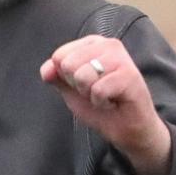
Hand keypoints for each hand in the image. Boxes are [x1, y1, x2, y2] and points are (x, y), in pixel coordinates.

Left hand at [40, 36, 170, 174]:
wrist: (127, 130)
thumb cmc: (103, 107)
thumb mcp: (72, 91)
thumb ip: (57, 77)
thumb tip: (46, 69)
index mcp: (92, 44)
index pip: (59, 55)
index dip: (67, 78)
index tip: (85, 86)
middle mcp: (108, 45)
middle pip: (68, 64)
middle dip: (78, 86)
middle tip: (96, 92)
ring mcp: (120, 58)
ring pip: (82, 76)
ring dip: (90, 95)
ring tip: (105, 97)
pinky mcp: (129, 74)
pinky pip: (98, 90)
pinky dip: (101, 102)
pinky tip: (113, 102)